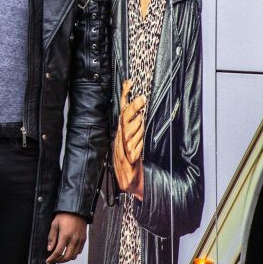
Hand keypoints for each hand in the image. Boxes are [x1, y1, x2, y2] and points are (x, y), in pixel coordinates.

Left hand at [46, 213, 86, 263]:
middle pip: (67, 257)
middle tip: (54, 260)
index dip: (52, 258)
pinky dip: (73, 254)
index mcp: (65, 235)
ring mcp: (80, 240)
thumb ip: (52, 237)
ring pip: (74, 256)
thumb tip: (50, 248)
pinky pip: (79, 251)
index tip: (48, 261)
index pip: (58, 252)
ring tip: (60, 256)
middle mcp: (74, 239)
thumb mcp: (54, 224)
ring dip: (66, 258)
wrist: (76, 210)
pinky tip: (68, 251)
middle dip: (59, 261)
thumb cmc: (64, 215)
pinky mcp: (84, 239)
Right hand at [113, 80, 145, 194]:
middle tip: (142, 98)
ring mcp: (122, 148)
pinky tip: (139, 146)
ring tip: (142, 123)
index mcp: (122, 129)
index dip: (124, 95)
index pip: (122, 109)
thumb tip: (140, 106)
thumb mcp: (133, 137)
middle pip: (124, 118)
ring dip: (137, 128)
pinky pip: (132, 150)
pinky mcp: (127, 160)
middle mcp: (120, 136)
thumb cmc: (131, 158)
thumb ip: (135, 123)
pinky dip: (136, 147)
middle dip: (133, 108)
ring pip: (129, 133)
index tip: (130, 82)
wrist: (127, 181)